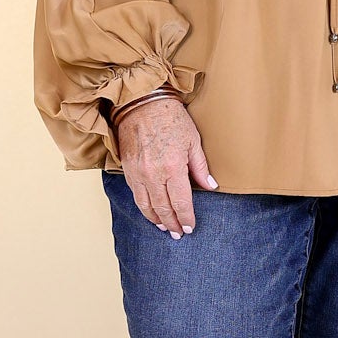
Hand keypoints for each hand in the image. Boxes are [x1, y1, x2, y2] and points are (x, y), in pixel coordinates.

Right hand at [114, 96, 216, 236]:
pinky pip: (135, 195)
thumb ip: (200, 167)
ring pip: (146, 206)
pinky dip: (144, 208)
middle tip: (179, 234)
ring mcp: (137, 173)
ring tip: (165, 228)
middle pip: (163, 208)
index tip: (190, 228)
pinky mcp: (127, 169)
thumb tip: (210, 186)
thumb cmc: (170, 118)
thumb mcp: (193, 140)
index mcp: (173, 167)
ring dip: (156, 220)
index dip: (186, 218)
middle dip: (172, 224)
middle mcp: (153, 174)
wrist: (141, 103)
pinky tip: (151, 212)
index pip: (180, 202)